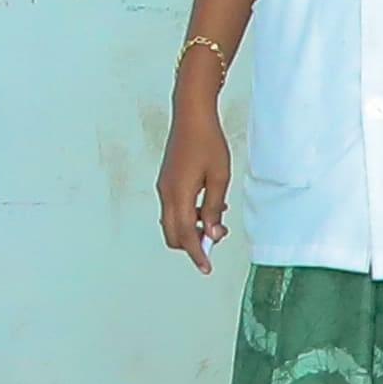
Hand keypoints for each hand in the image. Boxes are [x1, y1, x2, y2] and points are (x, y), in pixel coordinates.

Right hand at [157, 81, 236, 271]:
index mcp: (178, 194)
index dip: (197, 253)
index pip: (185, 234)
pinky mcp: (166, 181)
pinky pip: (174, 208)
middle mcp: (166, 193)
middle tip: (215, 239)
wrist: (191, 115)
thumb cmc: (208, 143)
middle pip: (173, 234)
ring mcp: (164, 187)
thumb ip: (213, 207)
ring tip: (217, 221)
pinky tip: (208, 205)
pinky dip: (188, 215)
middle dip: (192, 244)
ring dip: (192, 229)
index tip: (206, 268)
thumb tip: (212, 233)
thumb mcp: (218, 177)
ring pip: (172, 222)